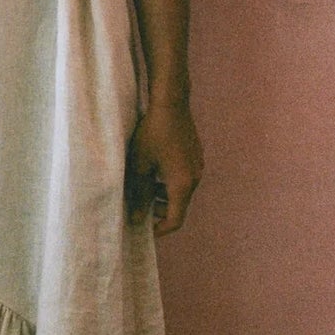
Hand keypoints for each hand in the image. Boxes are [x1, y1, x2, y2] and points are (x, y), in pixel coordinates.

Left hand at [125, 98, 203, 232]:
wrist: (171, 103)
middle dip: (159, 211)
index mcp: (182, 185)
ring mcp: (198, 165)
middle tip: (138, 205)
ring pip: (181, 191)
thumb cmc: (152, 134)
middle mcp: (195, 178)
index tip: (144, 231)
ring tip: (143, 185)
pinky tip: (154, 168)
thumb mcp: (140, 167)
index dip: (160, 230)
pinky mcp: (196, 155)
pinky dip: (169, 181)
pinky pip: (184, 177)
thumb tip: (136, 220)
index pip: (175, 220)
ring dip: (163, 195)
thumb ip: (140, 196)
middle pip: (179, 205)